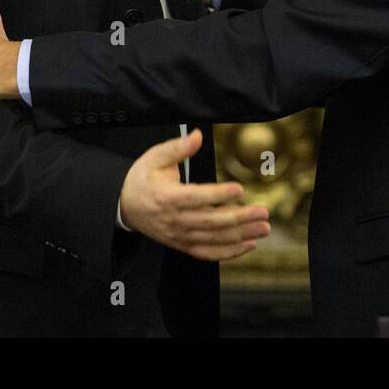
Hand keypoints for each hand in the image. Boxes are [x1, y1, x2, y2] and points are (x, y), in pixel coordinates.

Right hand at [120, 129, 269, 260]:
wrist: (125, 206)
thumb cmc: (142, 179)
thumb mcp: (154, 157)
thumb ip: (177, 147)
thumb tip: (197, 135)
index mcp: (168, 197)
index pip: (196, 197)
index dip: (218, 195)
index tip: (239, 189)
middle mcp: (175, 220)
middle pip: (211, 222)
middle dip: (240, 218)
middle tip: (263, 212)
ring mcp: (180, 236)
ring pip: (214, 239)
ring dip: (241, 236)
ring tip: (263, 228)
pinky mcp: (183, 245)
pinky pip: (208, 253)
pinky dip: (229, 252)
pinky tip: (248, 245)